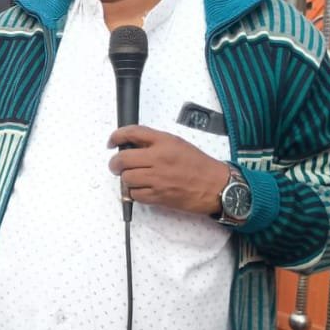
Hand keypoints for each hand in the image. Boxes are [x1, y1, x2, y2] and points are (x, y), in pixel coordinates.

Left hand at [108, 125, 229, 215]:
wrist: (217, 186)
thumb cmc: (199, 165)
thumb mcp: (177, 144)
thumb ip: (154, 142)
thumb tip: (130, 145)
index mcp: (164, 142)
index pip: (132, 133)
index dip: (116, 136)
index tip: (112, 142)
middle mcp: (159, 158)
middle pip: (122, 159)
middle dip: (115, 163)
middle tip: (116, 165)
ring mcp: (158, 178)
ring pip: (126, 178)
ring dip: (126, 179)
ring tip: (133, 178)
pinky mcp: (159, 196)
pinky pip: (135, 194)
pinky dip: (135, 192)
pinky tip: (142, 189)